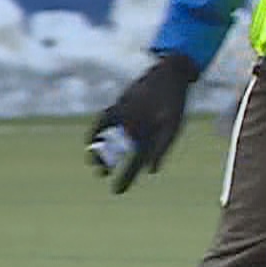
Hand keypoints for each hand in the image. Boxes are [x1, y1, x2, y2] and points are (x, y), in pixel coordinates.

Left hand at [86, 53, 199, 193]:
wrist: (169, 75)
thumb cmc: (174, 101)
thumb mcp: (172, 126)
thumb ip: (162, 148)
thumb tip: (151, 170)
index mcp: (151, 139)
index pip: (136, 163)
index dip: (126, 178)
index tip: (117, 191)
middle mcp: (137, 131)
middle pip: (119, 154)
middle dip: (109, 166)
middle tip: (101, 174)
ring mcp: (127, 119)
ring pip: (109, 139)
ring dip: (99, 151)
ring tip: (93, 161)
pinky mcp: (119, 107)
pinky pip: (104, 122)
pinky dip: (96, 131)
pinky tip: (91, 140)